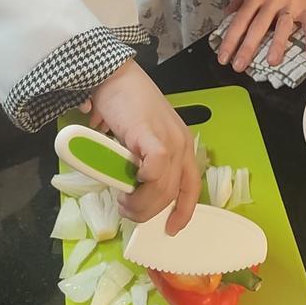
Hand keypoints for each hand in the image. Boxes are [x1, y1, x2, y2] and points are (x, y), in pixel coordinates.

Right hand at [88, 60, 198, 234]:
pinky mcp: (152, 136)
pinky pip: (154, 170)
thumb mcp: (140, 139)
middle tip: (126, 209)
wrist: (114, 75)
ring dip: (140, 203)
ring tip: (121, 199)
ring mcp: (170, 139)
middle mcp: (182, 143)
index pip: (191, 185)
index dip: (184, 211)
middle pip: (173, 192)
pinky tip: (126, 183)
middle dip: (149, 210)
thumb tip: (133, 188)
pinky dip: (141, 183)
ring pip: (162, 188)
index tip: (172, 229)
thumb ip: (142, 161)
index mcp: (182, 145)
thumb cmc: (123, 105)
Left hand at [216, 0, 305, 71]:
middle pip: (258, 26)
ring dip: (277, 44)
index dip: (230, 40)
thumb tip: (226, 17)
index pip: (240, 20)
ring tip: (271, 62)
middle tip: (239, 66)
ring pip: (283, 26)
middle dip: (247, 48)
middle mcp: (272, 0)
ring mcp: (291, 4)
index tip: (223, 57)